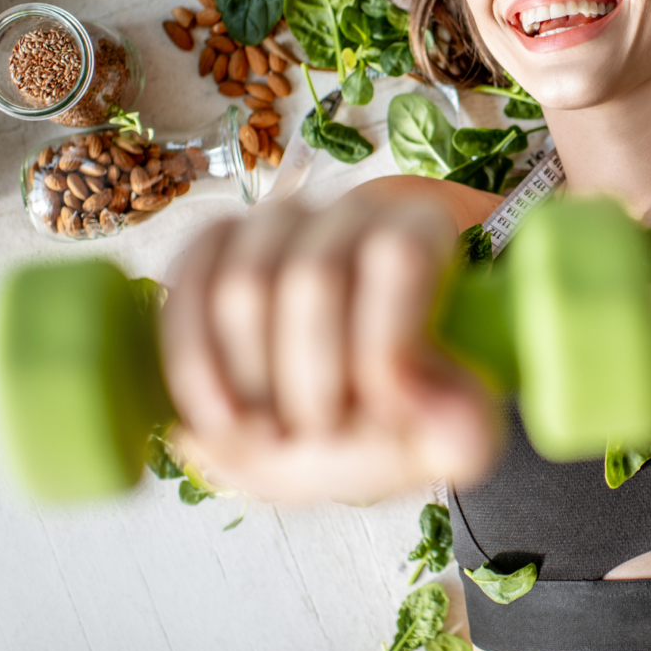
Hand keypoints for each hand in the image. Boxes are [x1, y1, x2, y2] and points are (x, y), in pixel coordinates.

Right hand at [161, 188, 498, 503]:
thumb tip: (438, 414)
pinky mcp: (216, 245)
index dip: (382, 345)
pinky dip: (192, 360)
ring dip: (250, 381)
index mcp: (419, 233)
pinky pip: (186, 281)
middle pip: (312, 276)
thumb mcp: (450, 434)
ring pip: (243, 282)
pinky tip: (219, 417)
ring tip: (274, 437)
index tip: (384, 418)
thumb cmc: (397, 409)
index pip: (396, 255)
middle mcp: (348, 212)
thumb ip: (463, 431)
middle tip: (322, 438)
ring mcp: (276, 222)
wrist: (340, 405)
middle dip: (310, 381)